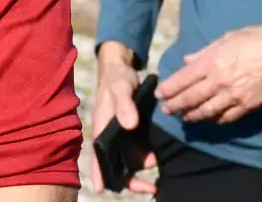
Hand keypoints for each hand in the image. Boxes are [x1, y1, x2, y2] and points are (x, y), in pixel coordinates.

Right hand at [86, 43, 154, 194]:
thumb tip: (130, 125)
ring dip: (144, 170)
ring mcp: (124, 139)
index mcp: (102, 130)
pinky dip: (152, 159)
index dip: (99, 174)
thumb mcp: (120, 87)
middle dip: (132, 182)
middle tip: (151, 187)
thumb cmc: (118, 79)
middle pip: (117, 168)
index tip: (102, 190)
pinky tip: (164, 159)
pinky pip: (144, 154)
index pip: (97, 157)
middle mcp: (112, 139)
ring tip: (160, 171)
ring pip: (132, 164)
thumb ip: (124, 104)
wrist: (126, 71)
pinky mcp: (137, 136)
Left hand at [159, 24, 261, 124]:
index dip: (170, 88)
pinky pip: (228, 117)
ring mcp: (234, 95)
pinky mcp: (248, 105)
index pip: (184, 79)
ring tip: (184, 117)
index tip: (160, 94)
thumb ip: (204, 52)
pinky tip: (209, 119)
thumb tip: (187, 60)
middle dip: (176, 105)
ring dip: (193, 115)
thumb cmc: (254, 39)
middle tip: (166, 110)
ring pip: (208, 111)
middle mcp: (219, 80)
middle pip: (192, 97)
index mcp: (211, 62)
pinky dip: (216, 120)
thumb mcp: (225, 38)